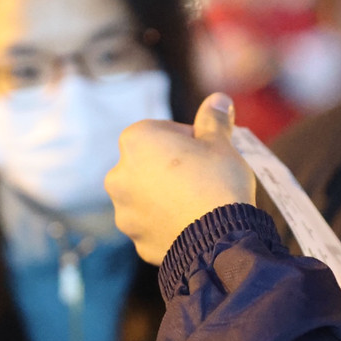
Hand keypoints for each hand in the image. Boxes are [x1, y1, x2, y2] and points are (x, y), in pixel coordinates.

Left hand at [107, 92, 256, 264]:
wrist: (221, 240)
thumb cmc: (218, 182)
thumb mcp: (220, 143)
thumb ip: (213, 120)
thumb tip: (218, 99)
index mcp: (136, 142)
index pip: (162, 131)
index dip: (188, 139)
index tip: (206, 151)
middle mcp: (119, 175)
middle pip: (148, 165)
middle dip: (170, 169)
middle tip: (203, 177)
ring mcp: (125, 212)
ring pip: (147, 197)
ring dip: (165, 197)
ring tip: (197, 204)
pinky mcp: (136, 241)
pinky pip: (152, 225)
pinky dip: (167, 224)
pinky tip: (191, 225)